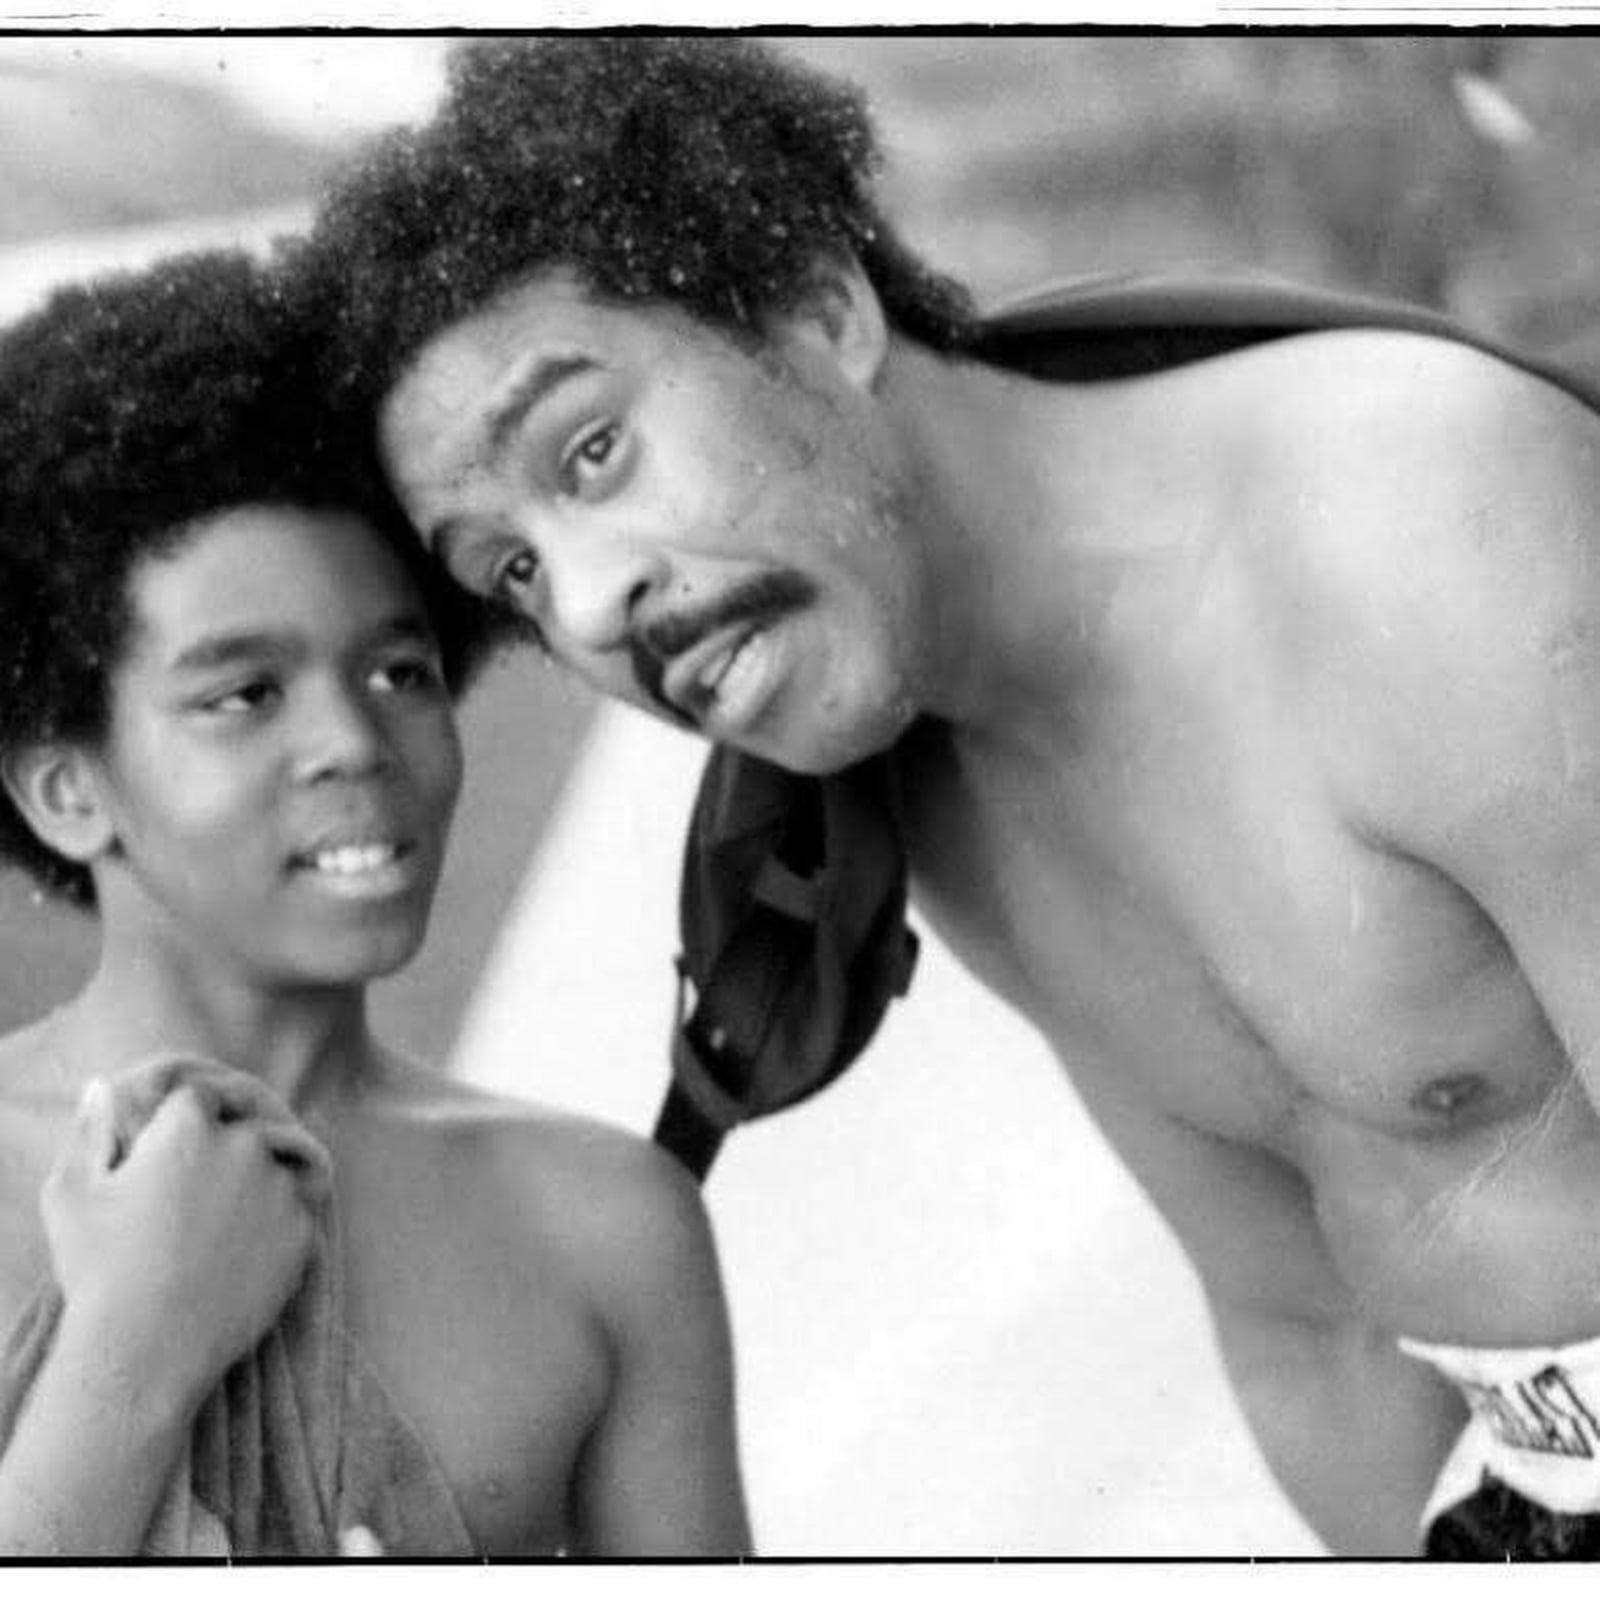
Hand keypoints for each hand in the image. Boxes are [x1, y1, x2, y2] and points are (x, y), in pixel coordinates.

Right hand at [39, 1075, 321, 1408]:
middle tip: (194, 1202)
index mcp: (190, 1125)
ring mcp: (280, 1187)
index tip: (170, 1156)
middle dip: (224, 1154)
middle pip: (244, 1131)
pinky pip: (294, 1216)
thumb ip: (89, 1130)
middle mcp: (245, 1145)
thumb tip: (102, 1087)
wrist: (146, 1348)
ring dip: (255, 1189)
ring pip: (274, 1171)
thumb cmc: (99, 1269)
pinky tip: (240, 1258)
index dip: (184, 1124)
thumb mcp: (71, 1195)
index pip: (199, 1098)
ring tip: (216, 1234)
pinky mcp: (303, 1231)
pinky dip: (274, 1229)